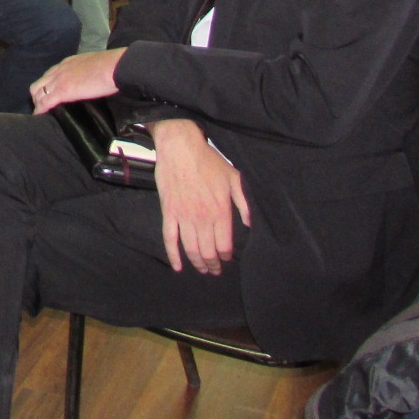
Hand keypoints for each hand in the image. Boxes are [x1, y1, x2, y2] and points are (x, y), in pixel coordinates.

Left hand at [29, 49, 124, 112]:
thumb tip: (88, 81)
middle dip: (37, 95)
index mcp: (67, 63)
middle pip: (39, 83)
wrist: (114, 66)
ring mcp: (59, 80)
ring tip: (40, 113)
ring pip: (38, 92)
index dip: (46, 84)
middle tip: (41, 106)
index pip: (49, 74)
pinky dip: (40, 110)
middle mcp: (59, 70)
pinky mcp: (62, 91)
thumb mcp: (91, 66)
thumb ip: (85, 72)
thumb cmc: (110, 66)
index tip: (47, 93)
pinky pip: (45, 102)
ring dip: (37, 103)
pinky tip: (39, 116)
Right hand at [149, 119, 250, 274]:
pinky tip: (178, 266)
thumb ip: (243, 202)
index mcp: (220, 210)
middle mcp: (203, 217)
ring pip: (191, 249)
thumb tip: (250, 223)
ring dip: (197, 263)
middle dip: (213, 264)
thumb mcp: (233, 178)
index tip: (227, 259)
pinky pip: (170, 239)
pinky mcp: (169, 212)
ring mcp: (184, 216)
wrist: (181, 148)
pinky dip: (173, 255)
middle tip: (215, 270)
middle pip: (208, 251)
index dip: (226, 256)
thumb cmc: (208, 161)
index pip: (225, 244)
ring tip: (202, 269)